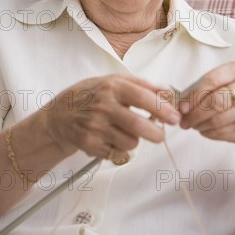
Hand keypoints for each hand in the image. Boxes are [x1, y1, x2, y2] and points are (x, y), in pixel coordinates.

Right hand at [43, 74, 180, 159]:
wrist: (59, 115)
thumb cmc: (90, 95)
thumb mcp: (112, 81)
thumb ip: (140, 85)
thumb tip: (165, 91)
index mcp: (112, 87)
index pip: (143, 98)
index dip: (162, 109)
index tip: (175, 118)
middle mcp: (103, 106)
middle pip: (138, 125)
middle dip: (156, 133)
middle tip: (160, 134)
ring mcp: (96, 127)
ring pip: (130, 142)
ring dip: (135, 140)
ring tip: (125, 131)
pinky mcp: (90, 144)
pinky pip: (117, 153)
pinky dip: (120, 148)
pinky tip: (111, 138)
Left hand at [178, 61, 234, 146]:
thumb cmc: (228, 94)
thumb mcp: (217, 83)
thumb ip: (199, 89)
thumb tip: (179, 105)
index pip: (211, 81)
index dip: (194, 95)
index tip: (182, 107)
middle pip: (215, 102)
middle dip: (195, 114)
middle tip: (184, 121)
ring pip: (218, 120)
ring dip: (200, 125)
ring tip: (192, 125)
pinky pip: (223, 133)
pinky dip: (209, 133)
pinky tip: (204, 130)